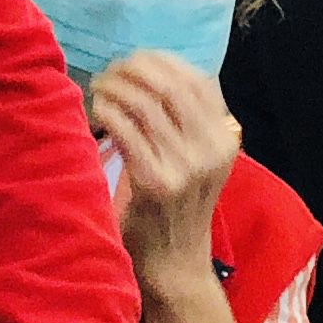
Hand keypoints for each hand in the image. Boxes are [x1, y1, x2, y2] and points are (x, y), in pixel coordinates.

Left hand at [92, 51, 241, 285]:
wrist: (176, 263)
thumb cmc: (179, 208)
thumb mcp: (200, 160)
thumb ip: (189, 121)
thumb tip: (153, 72)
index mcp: (225, 138)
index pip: (199, 80)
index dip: (163, 61)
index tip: (135, 59)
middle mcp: (212, 149)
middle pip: (171, 86)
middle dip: (135, 69)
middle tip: (111, 71)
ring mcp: (187, 167)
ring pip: (146, 105)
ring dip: (116, 88)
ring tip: (99, 87)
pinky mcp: (157, 183)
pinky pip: (128, 132)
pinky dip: (108, 113)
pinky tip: (97, 110)